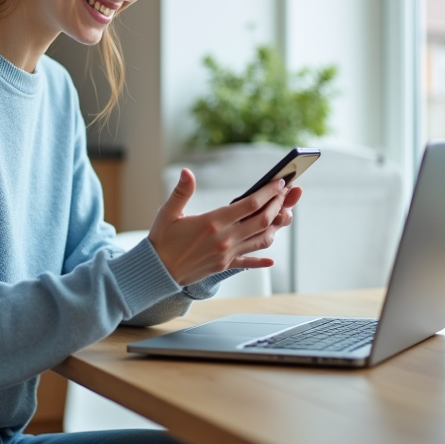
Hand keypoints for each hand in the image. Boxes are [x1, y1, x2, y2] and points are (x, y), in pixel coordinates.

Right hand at [147, 169, 300, 285]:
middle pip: (262, 220)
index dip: (268, 192)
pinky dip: (261, 261)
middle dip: (277, 204)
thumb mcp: (168, 212)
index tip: (279, 182)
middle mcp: (224, 239)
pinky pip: (248, 262)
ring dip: (276, 226)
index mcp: (212, 222)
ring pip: (261, 240)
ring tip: (285, 214)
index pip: (249, 204)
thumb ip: (181, 192)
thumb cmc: (162, 240)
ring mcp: (226, 254)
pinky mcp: (224, 265)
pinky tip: (271, 260)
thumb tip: (186, 172)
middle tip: (287, 193)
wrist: (157, 271)